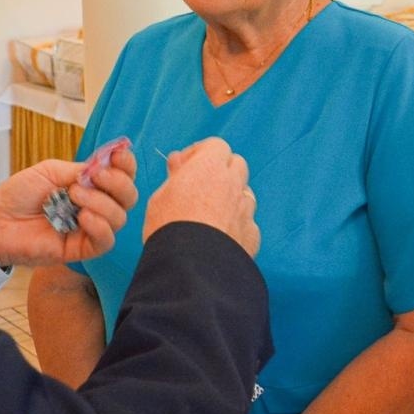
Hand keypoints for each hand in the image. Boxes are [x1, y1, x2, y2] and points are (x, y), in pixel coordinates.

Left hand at [0, 147, 136, 264]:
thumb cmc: (20, 193)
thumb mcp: (52, 170)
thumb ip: (82, 169)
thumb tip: (107, 164)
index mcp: (91, 185)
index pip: (123, 176)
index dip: (127, 165)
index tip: (117, 155)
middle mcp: (96, 206)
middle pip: (129, 197)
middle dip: (118, 183)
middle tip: (95, 176)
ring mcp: (89, 229)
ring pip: (119, 218)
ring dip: (102, 202)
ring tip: (74, 196)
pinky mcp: (81, 249)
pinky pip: (106, 241)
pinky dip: (100, 226)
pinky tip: (82, 217)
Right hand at [142, 137, 259, 256]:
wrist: (191, 267)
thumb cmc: (169, 228)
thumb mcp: (161, 196)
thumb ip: (176, 175)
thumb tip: (180, 161)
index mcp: (210, 168)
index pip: (216, 146)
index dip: (200, 153)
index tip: (184, 166)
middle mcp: (234, 185)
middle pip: (237, 165)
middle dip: (221, 170)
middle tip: (200, 186)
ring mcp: (246, 210)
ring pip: (244, 194)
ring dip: (230, 197)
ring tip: (209, 214)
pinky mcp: (252, 235)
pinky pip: (248, 222)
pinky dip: (236, 224)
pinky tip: (220, 236)